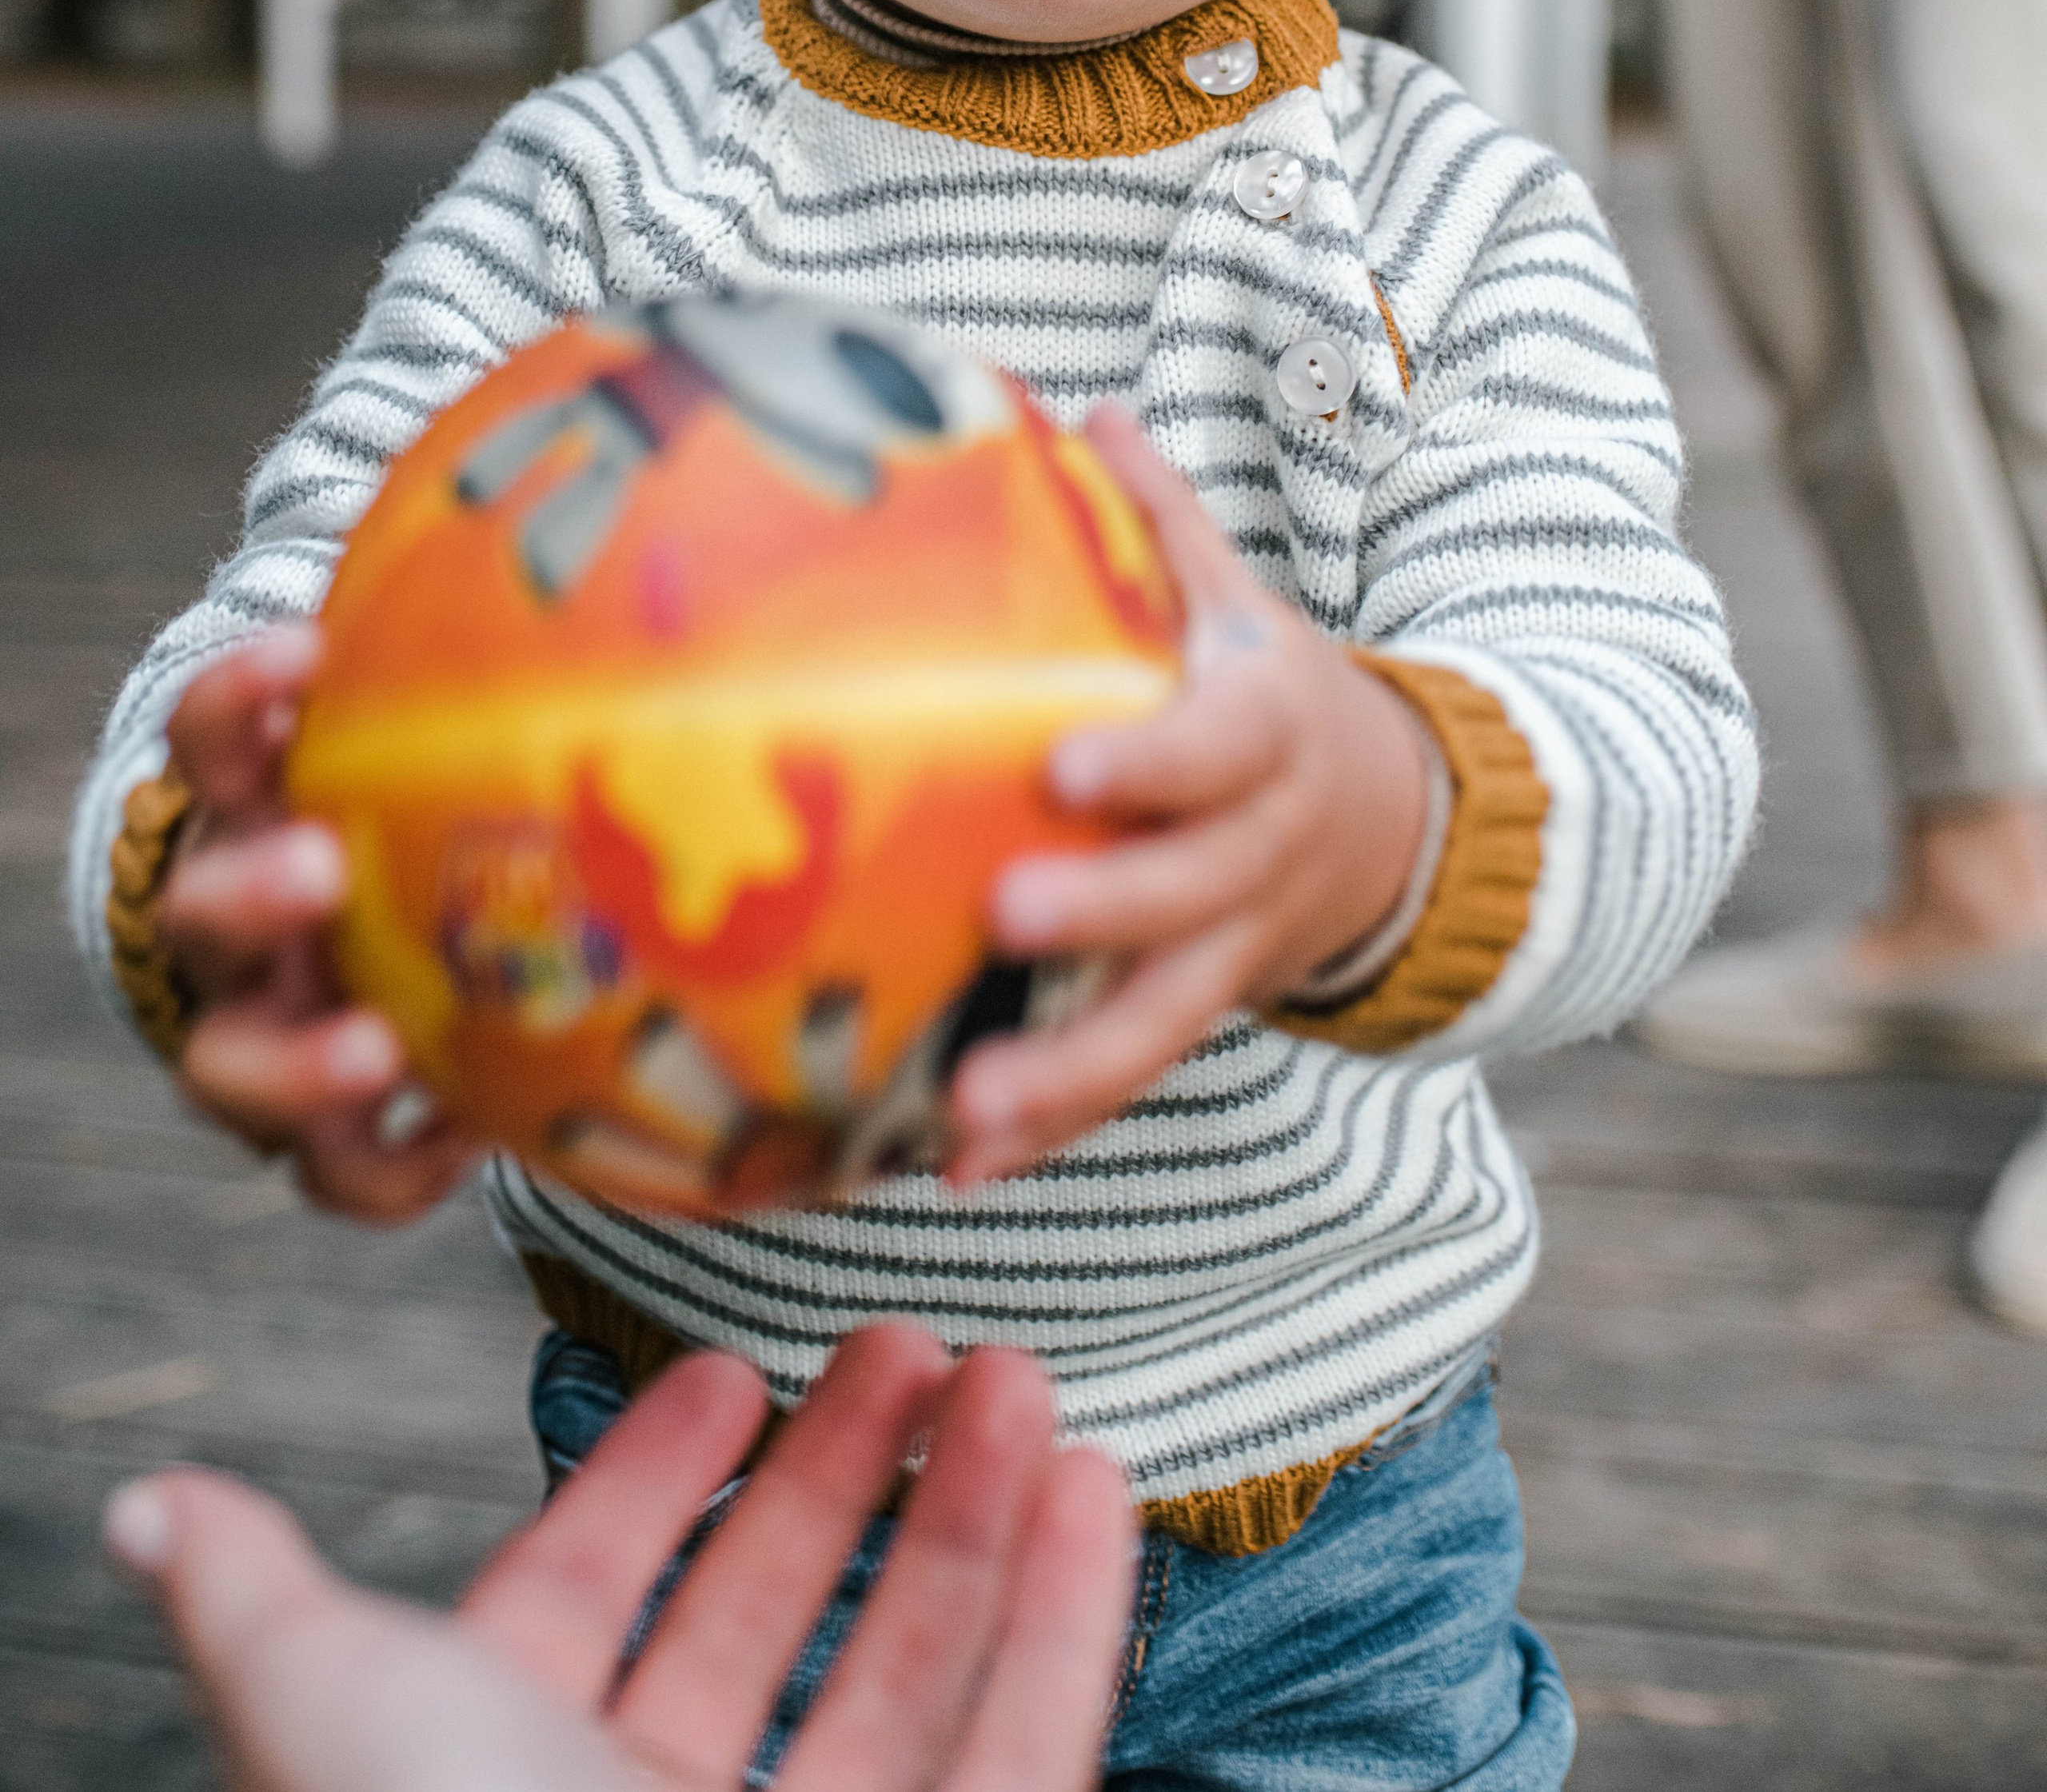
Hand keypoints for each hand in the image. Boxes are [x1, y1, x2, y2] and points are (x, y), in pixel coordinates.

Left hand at [105, 1323, 1133, 1791]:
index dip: (656, 1474)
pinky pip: (1021, 1748)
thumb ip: (265, 1606)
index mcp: (508, 1770)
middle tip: (922, 1346)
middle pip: (766, 1616)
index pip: (589, 1591)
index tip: (732, 1368)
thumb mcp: (339, 1709)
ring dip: (973, 1519)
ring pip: (908, 1667)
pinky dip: (1064, 1620)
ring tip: (1023, 1383)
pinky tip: (1093, 1495)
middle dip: (845, 1472)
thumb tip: (155, 1501)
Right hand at [155, 628, 476, 1220]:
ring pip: (229, 1064)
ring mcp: (262, 1027)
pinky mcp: (310, 1128)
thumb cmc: (434, 805)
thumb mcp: (443, 730)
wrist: (378, 930)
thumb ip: (507, 658)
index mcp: (258, 806)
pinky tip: (472, 1140)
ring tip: (378, 1051)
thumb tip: (665, 538)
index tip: (304, 650)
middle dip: (250, 889)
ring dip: (295, 1061)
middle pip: (200, 910)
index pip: (213, 734)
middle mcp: (240, 920)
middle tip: (322, 866)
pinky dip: (389, 1168)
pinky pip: (333, 1172)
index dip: (241, 693)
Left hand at [950, 405, 1431, 1182]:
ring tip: (969, 1110)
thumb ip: (1161, 516)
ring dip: (1069, 1072)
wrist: (1397, 817)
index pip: (1220, 743)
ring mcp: (1238, 943)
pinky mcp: (1204, 1007)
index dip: (1154, 760)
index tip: (1068, 769)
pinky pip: (1132, 1075)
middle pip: (1193, 890)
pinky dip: (1056, 1125)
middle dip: (1105, 912)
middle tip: (1003, 917)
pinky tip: (960, 1166)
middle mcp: (1261, 847)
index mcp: (1267, 727)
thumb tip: (1084, 405)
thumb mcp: (1242, 594)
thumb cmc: (1271, 686)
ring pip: (1166, 1017)